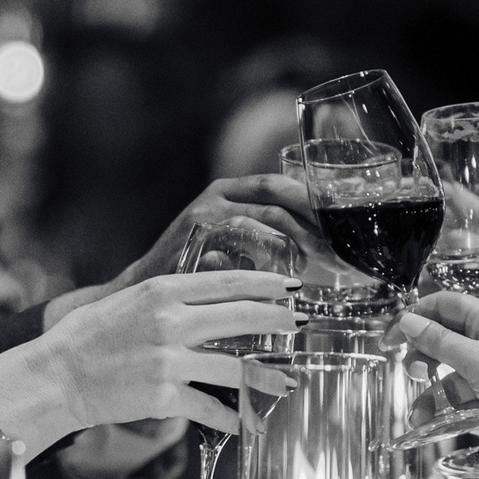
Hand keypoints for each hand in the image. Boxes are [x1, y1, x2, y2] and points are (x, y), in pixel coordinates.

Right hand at [0, 269, 299, 439]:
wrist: (55, 378)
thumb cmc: (87, 338)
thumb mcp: (128, 301)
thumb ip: (168, 297)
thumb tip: (211, 297)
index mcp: (162, 292)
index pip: (227, 281)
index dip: (265, 284)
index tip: (290, 287)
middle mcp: (170, 322)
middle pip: (242, 318)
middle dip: (278, 322)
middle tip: (301, 325)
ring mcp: (168, 361)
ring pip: (235, 368)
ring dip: (267, 377)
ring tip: (287, 382)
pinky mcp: (163, 398)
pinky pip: (211, 409)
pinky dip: (232, 418)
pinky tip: (246, 423)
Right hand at [121, 175, 321, 292]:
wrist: (141, 293)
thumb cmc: (192, 274)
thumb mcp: (229, 244)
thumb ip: (264, 237)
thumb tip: (318, 247)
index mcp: (226, 192)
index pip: (277, 184)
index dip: (310, 201)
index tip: (338, 224)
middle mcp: (215, 199)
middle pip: (275, 197)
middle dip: (310, 222)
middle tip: (333, 251)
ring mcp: (203, 218)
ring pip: (260, 219)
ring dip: (291, 243)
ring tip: (309, 265)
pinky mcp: (194, 243)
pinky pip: (238, 247)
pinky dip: (263, 261)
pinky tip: (278, 279)